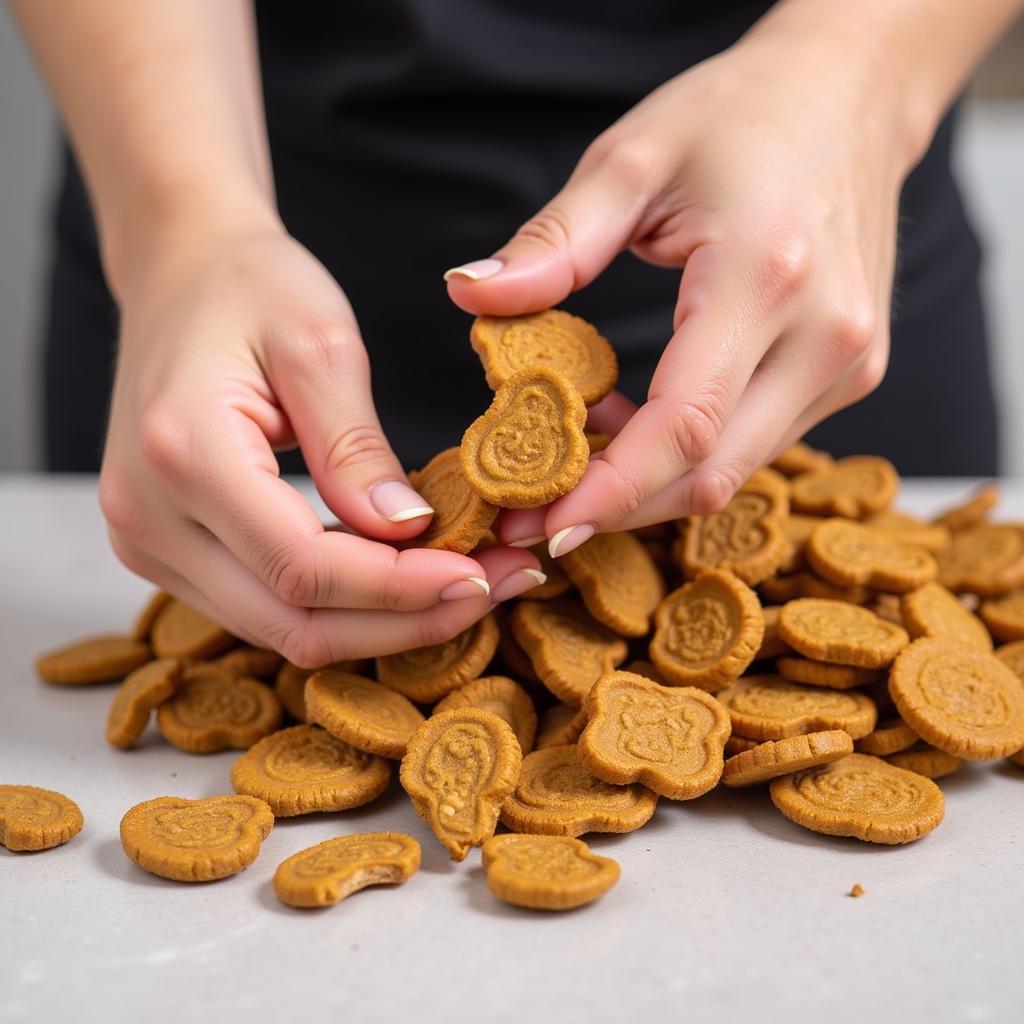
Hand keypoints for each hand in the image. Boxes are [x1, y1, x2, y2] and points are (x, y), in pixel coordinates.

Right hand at [100, 223, 540, 664]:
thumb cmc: (248, 286)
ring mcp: (148, 542)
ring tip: (465, 586)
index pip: (304, 567)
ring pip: (281, 629)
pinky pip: (265, 607)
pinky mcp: (166, 550)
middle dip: (404, 621)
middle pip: (292, 622)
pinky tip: (403, 579)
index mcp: (183, 453)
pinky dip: (342, 606)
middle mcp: (148, 516)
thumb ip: (357, 448)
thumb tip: (408, 532)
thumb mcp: (320, 344)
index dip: (400, 588)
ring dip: (380, 622)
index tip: (481, 576)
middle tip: (492, 592)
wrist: (179, 274)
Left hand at [447, 15, 921, 553]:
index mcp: (767, 277)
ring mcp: (848, 363)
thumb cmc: (741, 116)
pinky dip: (690, 453)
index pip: (683, 426)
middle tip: (536, 511)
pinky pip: (758, 443)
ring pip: (736, 469)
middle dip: (619, 508)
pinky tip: (636, 423)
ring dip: (651, 481)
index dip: (609, 492)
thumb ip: (554, 241)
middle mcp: (825, 336)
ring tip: (579, 448)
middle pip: (712, 472)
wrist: (850, 97)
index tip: (541, 523)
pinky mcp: (851, 373)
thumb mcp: (633, 159)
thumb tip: (471, 297)